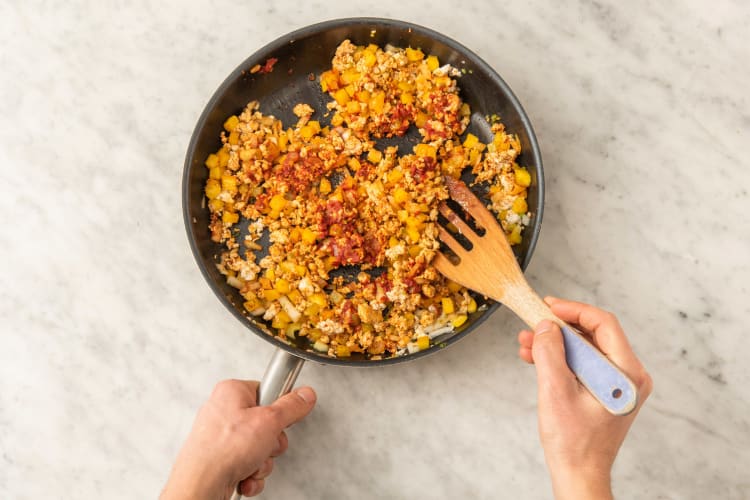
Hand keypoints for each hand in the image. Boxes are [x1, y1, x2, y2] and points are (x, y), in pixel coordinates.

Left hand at [160, 380, 315, 499]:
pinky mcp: (220, 458)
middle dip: (271, 443)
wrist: (201, 485)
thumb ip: (292, 406)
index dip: (279, 410)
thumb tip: (305, 394)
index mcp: (232, 392)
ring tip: (251, 464)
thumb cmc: (223, 450)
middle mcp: (223, 411)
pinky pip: (247, 464)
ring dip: (262, 462)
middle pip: (266, 424)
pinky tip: (244, 476)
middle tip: (265, 445)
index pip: (267, 392)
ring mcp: (220, 437)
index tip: (281, 420)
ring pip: (258, 447)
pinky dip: (250, 474)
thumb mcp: (270, 421)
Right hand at [517, 297, 652, 499]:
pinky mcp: (605, 390)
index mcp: (626, 374)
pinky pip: (582, 363)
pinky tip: (535, 357)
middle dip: (558, 328)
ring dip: (555, 343)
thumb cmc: (573, 443)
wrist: (579, 474)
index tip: (548, 306)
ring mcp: (617, 384)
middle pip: (593, 334)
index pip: (604, 324)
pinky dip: (560, 358)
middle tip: (532, 323)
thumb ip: (550, 353)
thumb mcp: (555, 391)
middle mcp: (628, 376)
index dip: (573, 310)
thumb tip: (545, 325)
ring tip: (526, 343)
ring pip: (585, 348)